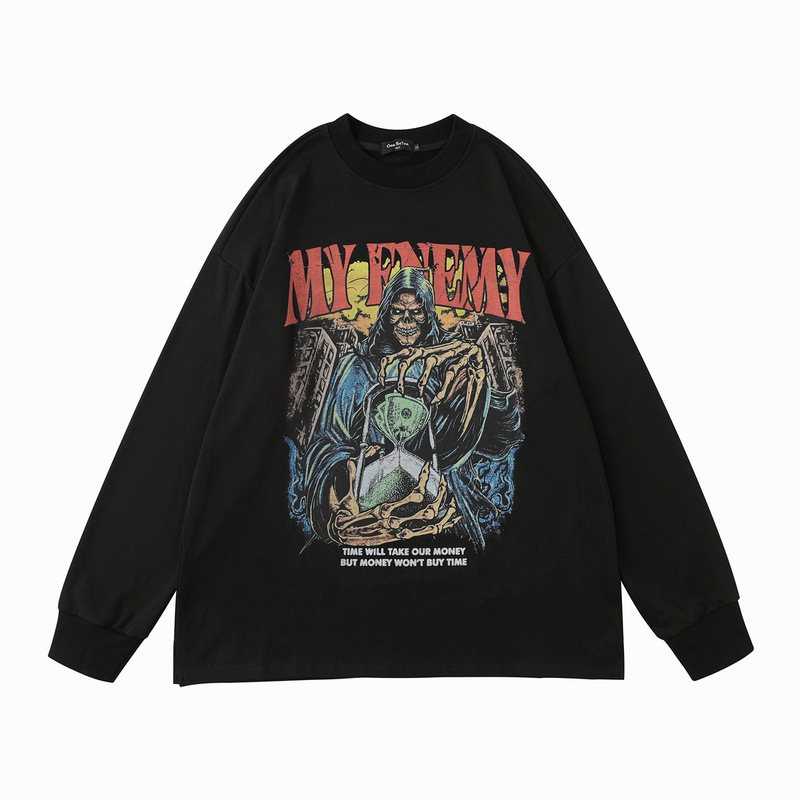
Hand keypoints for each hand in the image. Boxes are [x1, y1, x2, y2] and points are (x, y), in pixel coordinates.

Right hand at [327, 450, 460, 546]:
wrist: (342, 538)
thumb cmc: (345, 518)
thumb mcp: (345, 497)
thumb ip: (352, 476)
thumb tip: (355, 457)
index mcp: (384, 512)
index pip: (414, 497)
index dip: (425, 480)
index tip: (428, 467)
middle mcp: (395, 525)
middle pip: (428, 512)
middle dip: (440, 494)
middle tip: (443, 480)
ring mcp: (400, 534)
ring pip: (433, 528)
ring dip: (446, 514)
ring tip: (453, 501)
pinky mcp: (401, 540)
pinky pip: (428, 535)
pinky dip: (443, 528)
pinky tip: (451, 519)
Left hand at [379, 341, 486, 430]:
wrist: (478, 349)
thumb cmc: (453, 360)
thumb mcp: (434, 369)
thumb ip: (426, 380)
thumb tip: (423, 400)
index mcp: (420, 351)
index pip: (397, 354)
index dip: (385, 366)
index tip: (380, 382)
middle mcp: (430, 349)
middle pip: (408, 355)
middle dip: (400, 374)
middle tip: (399, 391)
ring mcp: (445, 350)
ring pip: (429, 361)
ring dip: (422, 379)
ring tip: (419, 393)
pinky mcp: (461, 355)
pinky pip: (451, 371)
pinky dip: (444, 386)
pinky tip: (439, 397)